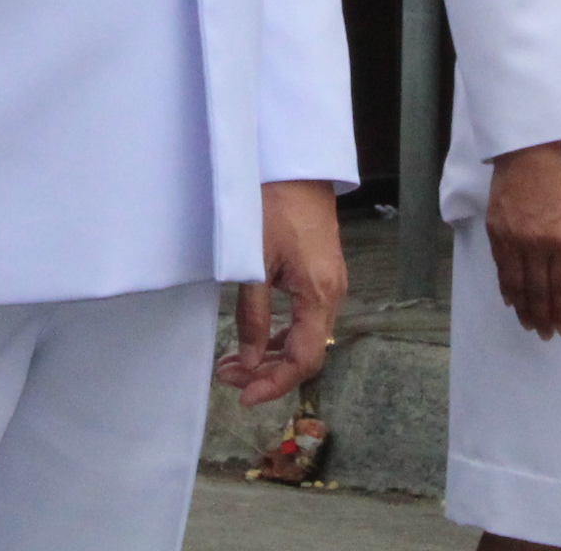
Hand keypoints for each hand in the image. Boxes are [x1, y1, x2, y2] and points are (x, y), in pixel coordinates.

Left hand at [219, 180, 345, 405]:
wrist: (295, 164)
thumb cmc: (273, 204)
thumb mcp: (254, 261)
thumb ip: (252, 315)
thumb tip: (248, 361)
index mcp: (320, 294)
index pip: (303, 359)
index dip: (275, 384)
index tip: (244, 397)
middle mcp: (332, 293)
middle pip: (306, 353)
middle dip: (267, 373)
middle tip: (227, 378)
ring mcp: (329, 283)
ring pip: (305, 337)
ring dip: (271, 355)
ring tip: (233, 363)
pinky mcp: (320, 273)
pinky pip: (304, 318)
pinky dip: (280, 334)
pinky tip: (256, 340)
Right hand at [484, 141, 560, 338]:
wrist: (527, 153)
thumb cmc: (560, 181)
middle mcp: (535, 244)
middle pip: (537, 290)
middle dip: (542, 316)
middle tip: (544, 335)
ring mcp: (512, 239)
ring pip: (516, 284)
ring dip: (523, 308)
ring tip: (528, 325)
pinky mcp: (495, 232)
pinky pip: (500, 267)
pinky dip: (505, 287)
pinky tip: (511, 301)